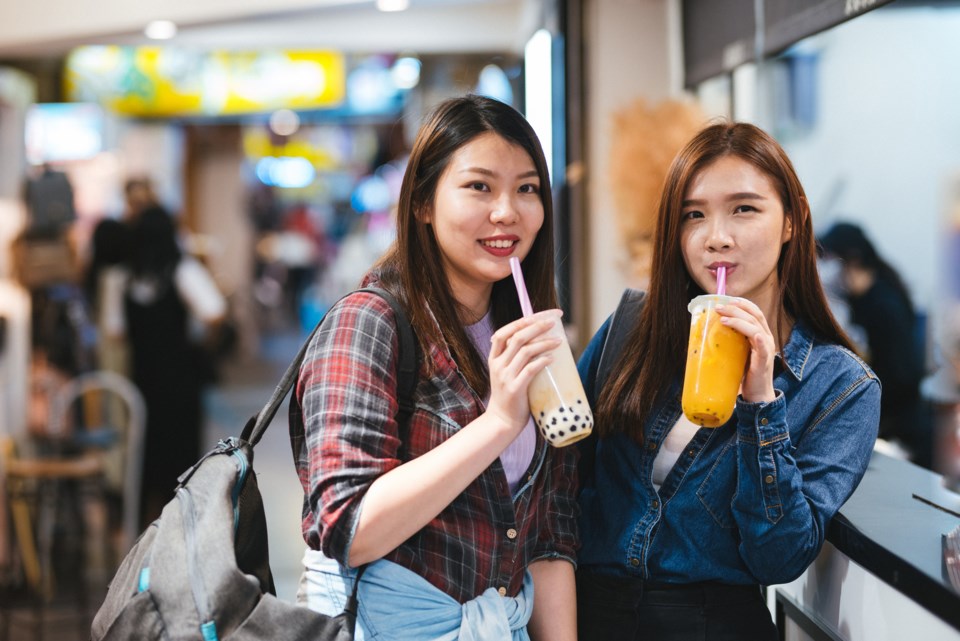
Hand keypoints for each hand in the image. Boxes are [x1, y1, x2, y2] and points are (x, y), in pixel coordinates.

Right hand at [486, 310, 563, 435]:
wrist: (502, 421)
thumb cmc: (510, 396)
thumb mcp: (506, 373)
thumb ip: (516, 359)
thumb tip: (541, 343)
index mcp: (494, 359)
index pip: (504, 332)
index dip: (522, 321)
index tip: (540, 316)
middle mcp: (497, 365)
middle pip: (516, 337)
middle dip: (536, 327)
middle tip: (553, 323)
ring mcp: (505, 377)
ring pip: (525, 351)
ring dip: (544, 343)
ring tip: (559, 341)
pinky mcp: (515, 389)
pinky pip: (530, 369)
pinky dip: (542, 361)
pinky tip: (552, 358)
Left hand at [715, 299, 776, 403]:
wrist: (757, 394)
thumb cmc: (746, 373)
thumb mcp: (737, 352)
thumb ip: (731, 341)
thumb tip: (708, 332)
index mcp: (761, 334)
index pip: (755, 312)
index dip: (743, 303)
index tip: (728, 299)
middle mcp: (766, 338)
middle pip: (754, 316)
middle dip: (735, 308)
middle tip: (718, 307)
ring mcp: (767, 349)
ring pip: (755, 328)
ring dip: (738, 320)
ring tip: (722, 318)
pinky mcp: (764, 361)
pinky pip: (763, 347)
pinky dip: (759, 339)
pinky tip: (756, 335)